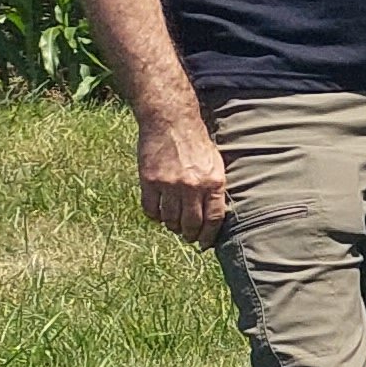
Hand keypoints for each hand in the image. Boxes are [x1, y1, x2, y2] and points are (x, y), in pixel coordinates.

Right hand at [136, 111, 227, 245]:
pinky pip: (151, 209)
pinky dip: (155, 216)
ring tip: (174, 225)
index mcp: (214, 182)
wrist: (171, 122)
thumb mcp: (216, 164)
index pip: (214, 219)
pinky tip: (159, 214)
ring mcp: (170, 184)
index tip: (205, 243)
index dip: (209, 236)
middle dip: (190, 235)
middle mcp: (192, 186)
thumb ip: (215, 188)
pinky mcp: (150, 181)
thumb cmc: (197, 143)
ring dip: (172, 226)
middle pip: (191, 223)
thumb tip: (214, 215)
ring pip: (170, 220)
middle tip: (188, 237)